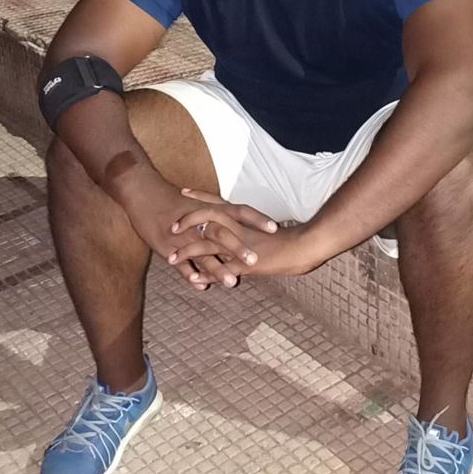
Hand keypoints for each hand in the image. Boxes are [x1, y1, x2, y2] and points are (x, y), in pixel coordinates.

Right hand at [116, 171, 276, 289]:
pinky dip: (190, 274)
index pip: (239, 211)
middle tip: (255, 261)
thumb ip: (218, 215)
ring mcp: (183, 234)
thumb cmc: (173, 199)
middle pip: (222, 234)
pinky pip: (180, 263)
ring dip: (218, 268)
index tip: (274, 228)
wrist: (143, 193)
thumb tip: (237, 225)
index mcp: (210, 208)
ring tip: (233, 283)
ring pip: (203, 252)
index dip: (256, 220)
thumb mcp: (200, 204)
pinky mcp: (167, 246)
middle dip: (238, 248)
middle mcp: (199, 220)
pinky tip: (200, 286)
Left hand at [170, 189, 326, 287]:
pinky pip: (220, 270)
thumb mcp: (261, 227)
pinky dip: (205, 276)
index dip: (199, 197)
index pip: (217, 202)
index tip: (182, 192)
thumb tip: (234, 227)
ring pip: (207, 245)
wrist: (302, 247)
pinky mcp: (244, 264)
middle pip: (206, 219)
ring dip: (187, 252)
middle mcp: (238, 228)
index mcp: (242, 217)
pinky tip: (193, 280)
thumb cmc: (284, 238)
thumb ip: (246, 227)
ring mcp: (240, 246)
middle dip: (186, 221)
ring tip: (171, 258)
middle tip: (170, 227)